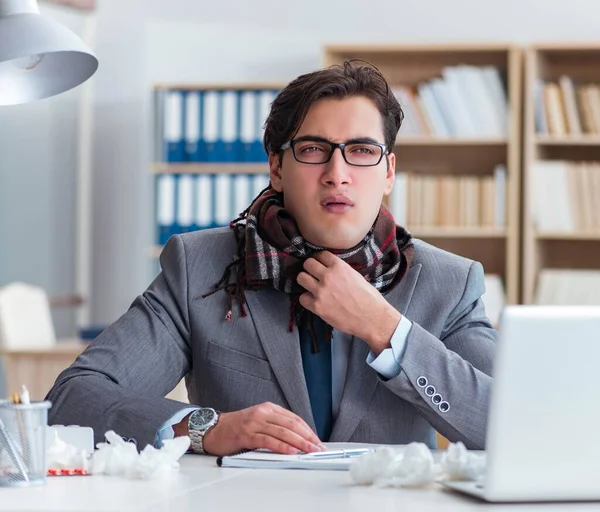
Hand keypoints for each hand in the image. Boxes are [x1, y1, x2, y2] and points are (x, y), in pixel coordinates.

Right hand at [202, 402, 325, 456]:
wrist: (214, 429)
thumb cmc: (236, 427)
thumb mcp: (259, 420)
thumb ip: (275, 425)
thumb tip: (297, 438)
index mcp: (268, 408)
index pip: (294, 418)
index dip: (308, 430)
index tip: (317, 440)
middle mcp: (263, 413)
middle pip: (291, 424)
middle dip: (307, 437)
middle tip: (318, 447)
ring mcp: (255, 423)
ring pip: (283, 432)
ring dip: (299, 443)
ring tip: (310, 450)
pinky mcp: (247, 434)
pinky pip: (268, 441)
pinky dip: (282, 446)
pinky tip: (291, 451)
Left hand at [296, 251, 401, 354]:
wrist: (372, 318)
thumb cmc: (369, 298)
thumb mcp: (356, 276)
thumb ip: (341, 270)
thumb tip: (331, 269)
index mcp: (339, 267)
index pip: (321, 254)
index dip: (320, 259)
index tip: (320, 264)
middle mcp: (328, 276)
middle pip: (307, 264)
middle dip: (310, 268)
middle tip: (313, 275)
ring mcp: (321, 291)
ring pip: (301, 278)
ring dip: (305, 282)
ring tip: (311, 286)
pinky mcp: (317, 306)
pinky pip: (302, 298)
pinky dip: (307, 299)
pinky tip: (314, 301)